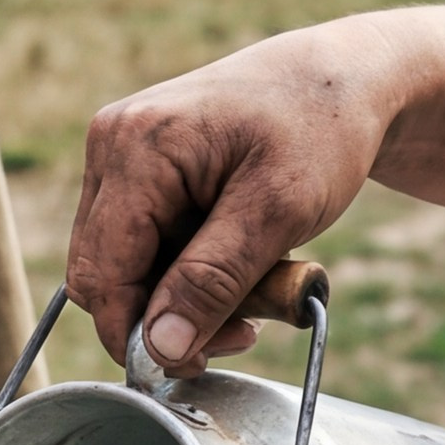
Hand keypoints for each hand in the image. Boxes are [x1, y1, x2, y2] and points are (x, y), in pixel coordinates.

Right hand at [68, 25, 410, 372]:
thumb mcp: (278, 211)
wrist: (343, 79)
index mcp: (137, 148)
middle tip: (245, 327)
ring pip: (122, 264)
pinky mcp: (137, 166)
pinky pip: (141, 242)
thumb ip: (213, 281)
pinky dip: (186, 267)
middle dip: (166, 316)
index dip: (136, 333)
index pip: (102, 273)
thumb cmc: (320, 130)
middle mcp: (111, 144)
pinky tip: (237, 260)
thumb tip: (159, 348)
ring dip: (183, 294)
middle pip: (103, 273)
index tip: (195, 366)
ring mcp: (119, 152)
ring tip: (255, 285)